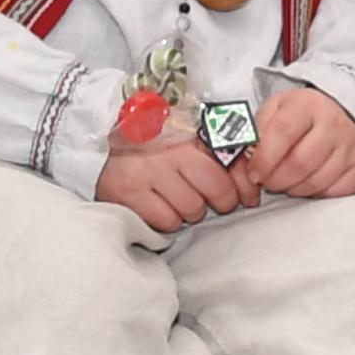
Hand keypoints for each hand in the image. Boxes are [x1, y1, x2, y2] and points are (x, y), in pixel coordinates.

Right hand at [97, 132, 251, 232]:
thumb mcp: (188, 142)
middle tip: (206, 197)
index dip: (243, 186)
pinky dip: (166, 218)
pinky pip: (166, 221)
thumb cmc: (154, 145)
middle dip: (218, 200)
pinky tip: (157, 204)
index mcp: (189, 134)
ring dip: (188, 210)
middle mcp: (168, 150)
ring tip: (174, 196)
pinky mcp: (127, 193)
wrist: (103, 144)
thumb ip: (221, 158)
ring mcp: (146, 171)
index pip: (231, 165)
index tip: (246, 197)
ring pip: (192, 209)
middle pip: (217, 191)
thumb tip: (251, 189)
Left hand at [245, 86, 354, 199]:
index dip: (263, 159)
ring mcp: (352, 145)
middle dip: (276, 180)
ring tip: (287, 180)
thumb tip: (245, 157)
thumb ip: (257, 129)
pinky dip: (316, 193)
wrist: (342, 112)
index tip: (254, 172)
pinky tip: (309, 182)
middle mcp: (334, 123)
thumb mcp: (275, 109)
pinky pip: (335, 192)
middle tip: (267, 181)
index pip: (282, 133)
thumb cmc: (302, 115)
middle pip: (300, 163)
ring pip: (316, 182)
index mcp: (308, 104)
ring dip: (294, 189)